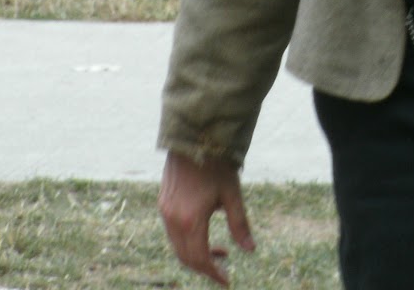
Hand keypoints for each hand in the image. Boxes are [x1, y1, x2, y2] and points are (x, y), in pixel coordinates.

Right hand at [159, 151, 255, 285]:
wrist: (193, 138)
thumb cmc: (217, 165)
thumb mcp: (233, 195)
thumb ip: (240, 224)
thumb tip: (250, 250)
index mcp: (191, 220)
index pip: (199, 259)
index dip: (213, 273)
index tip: (226, 280)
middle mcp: (173, 219)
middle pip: (185, 257)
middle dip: (204, 267)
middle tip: (223, 269)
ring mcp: (165, 211)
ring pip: (177, 246)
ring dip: (195, 254)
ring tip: (218, 250)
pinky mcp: (163, 203)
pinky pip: (172, 232)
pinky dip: (187, 240)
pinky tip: (203, 233)